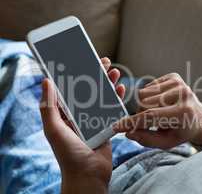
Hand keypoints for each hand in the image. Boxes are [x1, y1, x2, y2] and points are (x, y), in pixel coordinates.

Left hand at [40, 58, 124, 193]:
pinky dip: (117, 99)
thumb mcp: (54, 129)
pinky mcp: (106, 126)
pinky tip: (121, 90)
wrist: (88, 175)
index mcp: (65, 114)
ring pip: (102, 97)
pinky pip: (112, 109)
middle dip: (97, 75)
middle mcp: (79, 115)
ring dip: (108, 84)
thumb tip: (45, 81)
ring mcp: (94, 120)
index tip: (84, 60)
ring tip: (115, 72)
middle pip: (89, 90)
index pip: (71, 89)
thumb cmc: (68, 154)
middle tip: (105, 62)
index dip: (77, 74)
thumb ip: (49, 106)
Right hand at [113, 73, 201, 148]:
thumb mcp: (166, 142)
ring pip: (143, 94)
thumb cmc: (182, 131)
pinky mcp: (174, 77)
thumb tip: (128, 132)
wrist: (199, 118)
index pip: (151, 116)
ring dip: (144, 105)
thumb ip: (147, 139)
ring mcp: (179, 83)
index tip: (117, 126)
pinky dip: (149, 97)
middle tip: (151, 122)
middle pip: (144, 103)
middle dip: (140, 115)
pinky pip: (148, 87)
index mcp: (183, 113)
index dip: (131, 122)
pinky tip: (160, 103)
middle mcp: (182, 94)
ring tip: (158, 112)